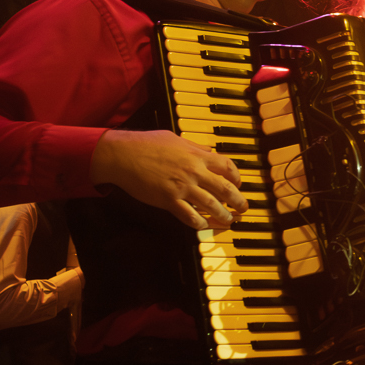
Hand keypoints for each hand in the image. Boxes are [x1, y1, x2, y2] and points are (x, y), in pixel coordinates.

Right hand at [90, 128, 245, 229]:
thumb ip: (194, 146)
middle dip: (238, 201)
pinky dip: (199, 223)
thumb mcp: (175, 138)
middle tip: (243, 208)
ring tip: (229, 221)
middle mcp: (193, 171)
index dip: (237, 178)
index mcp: (197, 155)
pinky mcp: (168, 200)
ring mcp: (182, 187)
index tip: (238, 185)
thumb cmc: (145, 144)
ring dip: (224, 215)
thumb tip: (208, 150)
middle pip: (225, 189)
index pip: (228, 167)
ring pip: (211, 205)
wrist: (121, 154)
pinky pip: (189, 216)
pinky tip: (203, 226)